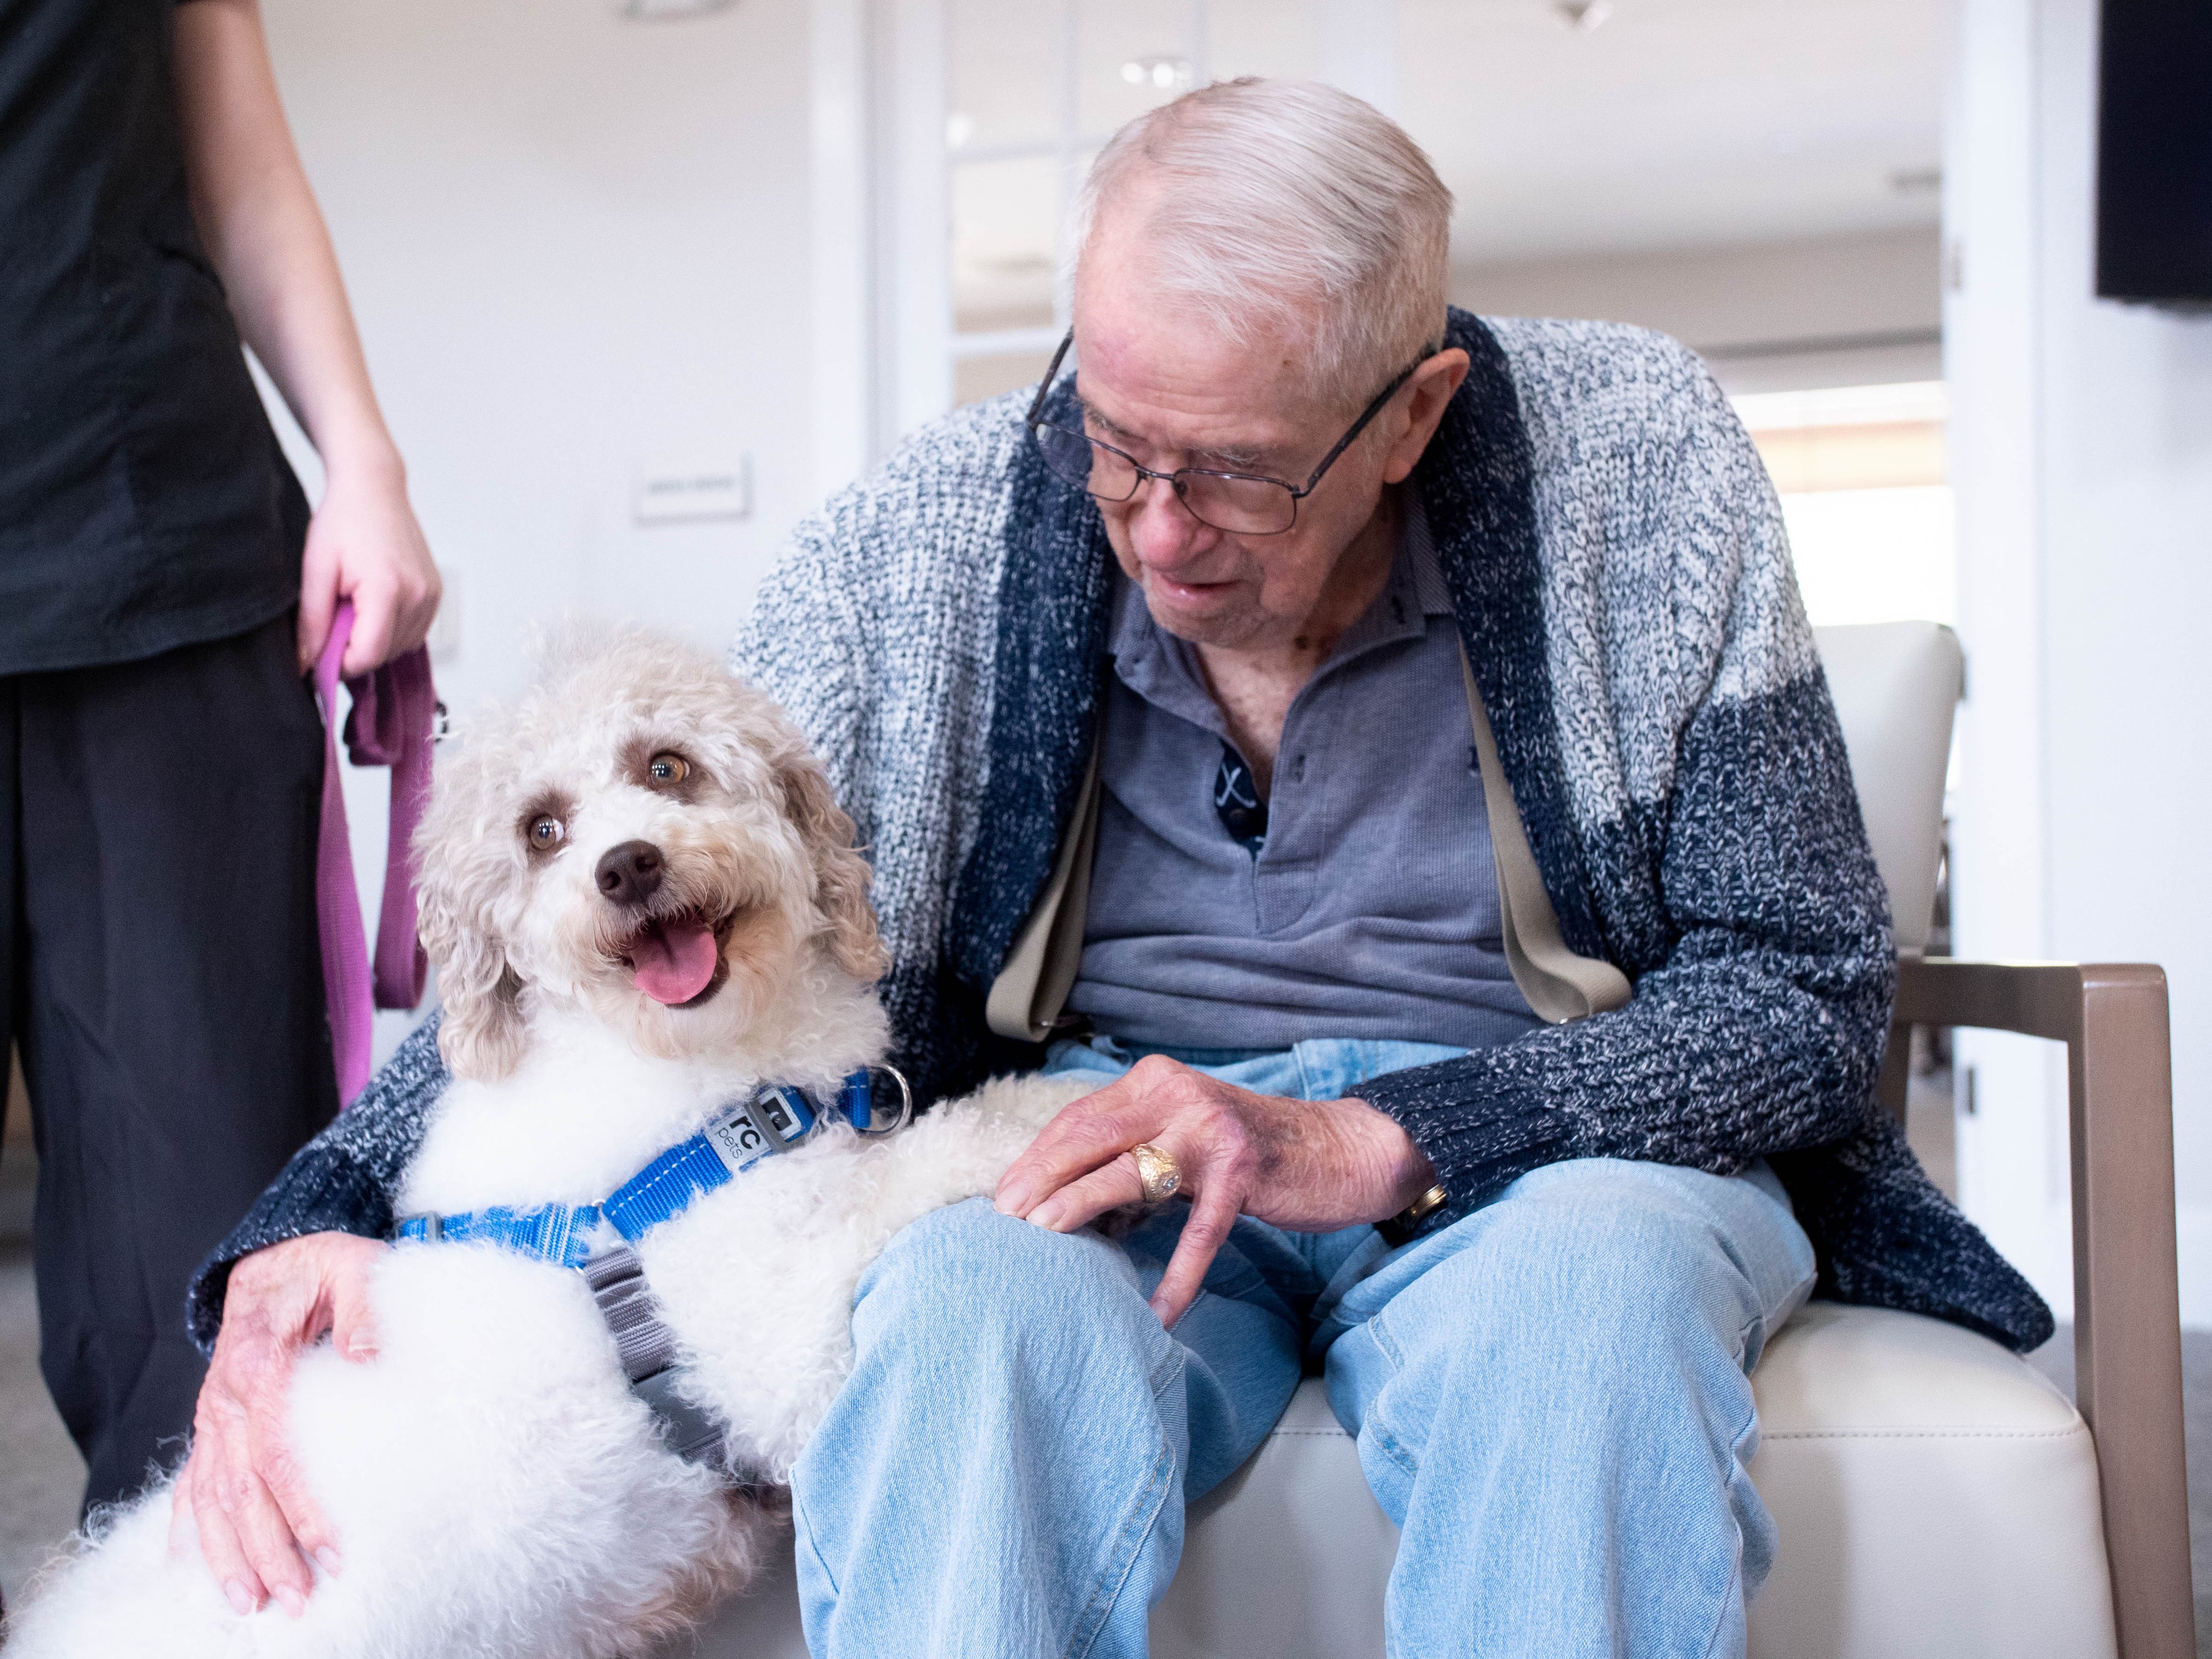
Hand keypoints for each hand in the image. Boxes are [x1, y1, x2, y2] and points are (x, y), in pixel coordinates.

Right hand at [170, 1232, 387, 1616]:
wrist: (275, 1258)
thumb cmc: (325, 1267)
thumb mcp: (356, 1270)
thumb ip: (364, 1312)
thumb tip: (369, 1360)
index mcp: (258, 1363)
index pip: (277, 1452)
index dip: (302, 1506)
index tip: (332, 1551)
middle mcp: (224, 1397)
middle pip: (240, 1490)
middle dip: (266, 1551)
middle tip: (295, 1601)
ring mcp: (211, 1414)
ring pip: (208, 1497)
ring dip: (226, 1554)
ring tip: (248, 1603)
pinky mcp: (211, 1423)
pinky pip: (190, 1483)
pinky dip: (189, 1528)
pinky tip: (191, 1568)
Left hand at [296, 456, 440, 676]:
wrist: (374, 488)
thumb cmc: (343, 520)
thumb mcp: (316, 569)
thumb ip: (312, 622)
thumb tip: (307, 664)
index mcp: (388, 590)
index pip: (368, 655)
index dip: (339, 665)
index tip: (319, 653)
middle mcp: (419, 596)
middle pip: (385, 655)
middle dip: (354, 651)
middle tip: (332, 621)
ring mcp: (432, 596)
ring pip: (400, 648)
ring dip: (373, 642)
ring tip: (352, 609)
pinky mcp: (436, 594)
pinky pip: (413, 633)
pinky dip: (390, 632)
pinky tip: (372, 607)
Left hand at [992, 1055, 1437, 1328]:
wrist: (1340, 1148)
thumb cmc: (1251, 1150)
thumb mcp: (1183, 1132)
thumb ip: (1132, 1146)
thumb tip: (1063, 1193)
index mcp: (1155, 1081)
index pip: (1078, 1118)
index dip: (1036, 1157)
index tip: (1002, 1196)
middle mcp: (1176, 1094)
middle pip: (1088, 1136)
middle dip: (1039, 1179)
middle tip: (1002, 1220)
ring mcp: (1211, 1132)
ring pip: (1128, 1171)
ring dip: (1079, 1207)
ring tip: (1043, 1241)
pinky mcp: (1245, 1173)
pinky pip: (1200, 1231)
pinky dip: (1178, 1276)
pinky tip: (1159, 1312)